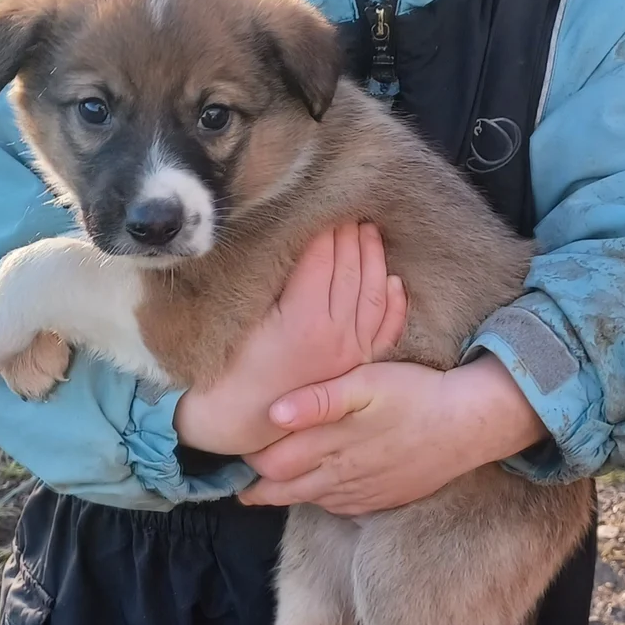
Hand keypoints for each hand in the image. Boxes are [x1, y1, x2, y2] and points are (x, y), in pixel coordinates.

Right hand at [174, 222, 406, 459]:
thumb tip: (290, 238)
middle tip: (349, 206)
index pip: (322, 257)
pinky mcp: (359, 366)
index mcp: (305, 319)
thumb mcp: (243, 318)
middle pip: (351, 270)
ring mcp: (352, 353)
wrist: (239, 421)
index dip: (324, 227)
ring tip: (369, 230)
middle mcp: (336, 335)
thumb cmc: (230, 366)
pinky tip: (393, 280)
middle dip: (350, 234)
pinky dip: (394, 302)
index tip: (324, 203)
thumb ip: (271, 279)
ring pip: (374, 294)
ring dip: (374, 258)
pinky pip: (386, 329)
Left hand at [239, 355, 547, 514]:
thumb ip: (317, 399)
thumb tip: (272, 414)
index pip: (270, 463)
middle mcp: (338, 476)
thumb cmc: (414, 394)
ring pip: (309, 501)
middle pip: (282, 490)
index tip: (236, 445)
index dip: (248, 458)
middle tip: (239, 478)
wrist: (466, 425)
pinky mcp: (380, 501)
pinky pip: (339, 508)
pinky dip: (319, 500)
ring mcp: (360, 494)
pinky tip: (316, 490)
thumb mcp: (366, 383)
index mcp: (328, 445)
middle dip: (256, 486)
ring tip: (265, 487)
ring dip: (285, 495)